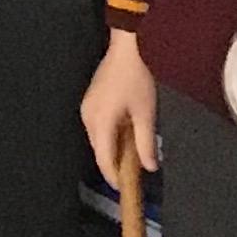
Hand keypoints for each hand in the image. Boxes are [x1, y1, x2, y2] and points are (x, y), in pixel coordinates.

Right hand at [83, 33, 158, 182]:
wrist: (127, 47)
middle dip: (114, 163)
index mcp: (100, 122)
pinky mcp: (89, 101)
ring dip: (113, 148)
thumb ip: (146, 143)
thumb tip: (150, 168)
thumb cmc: (137, 79)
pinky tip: (124, 132)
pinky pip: (97, 127)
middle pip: (98, 150)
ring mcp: (86, 108)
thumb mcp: (146, 114)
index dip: (114, 177)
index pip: (103, 159)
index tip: (126, 189)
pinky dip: (110, 135)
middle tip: (135, 171)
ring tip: (133, 152)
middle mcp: (88, 117)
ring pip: (97, 139)